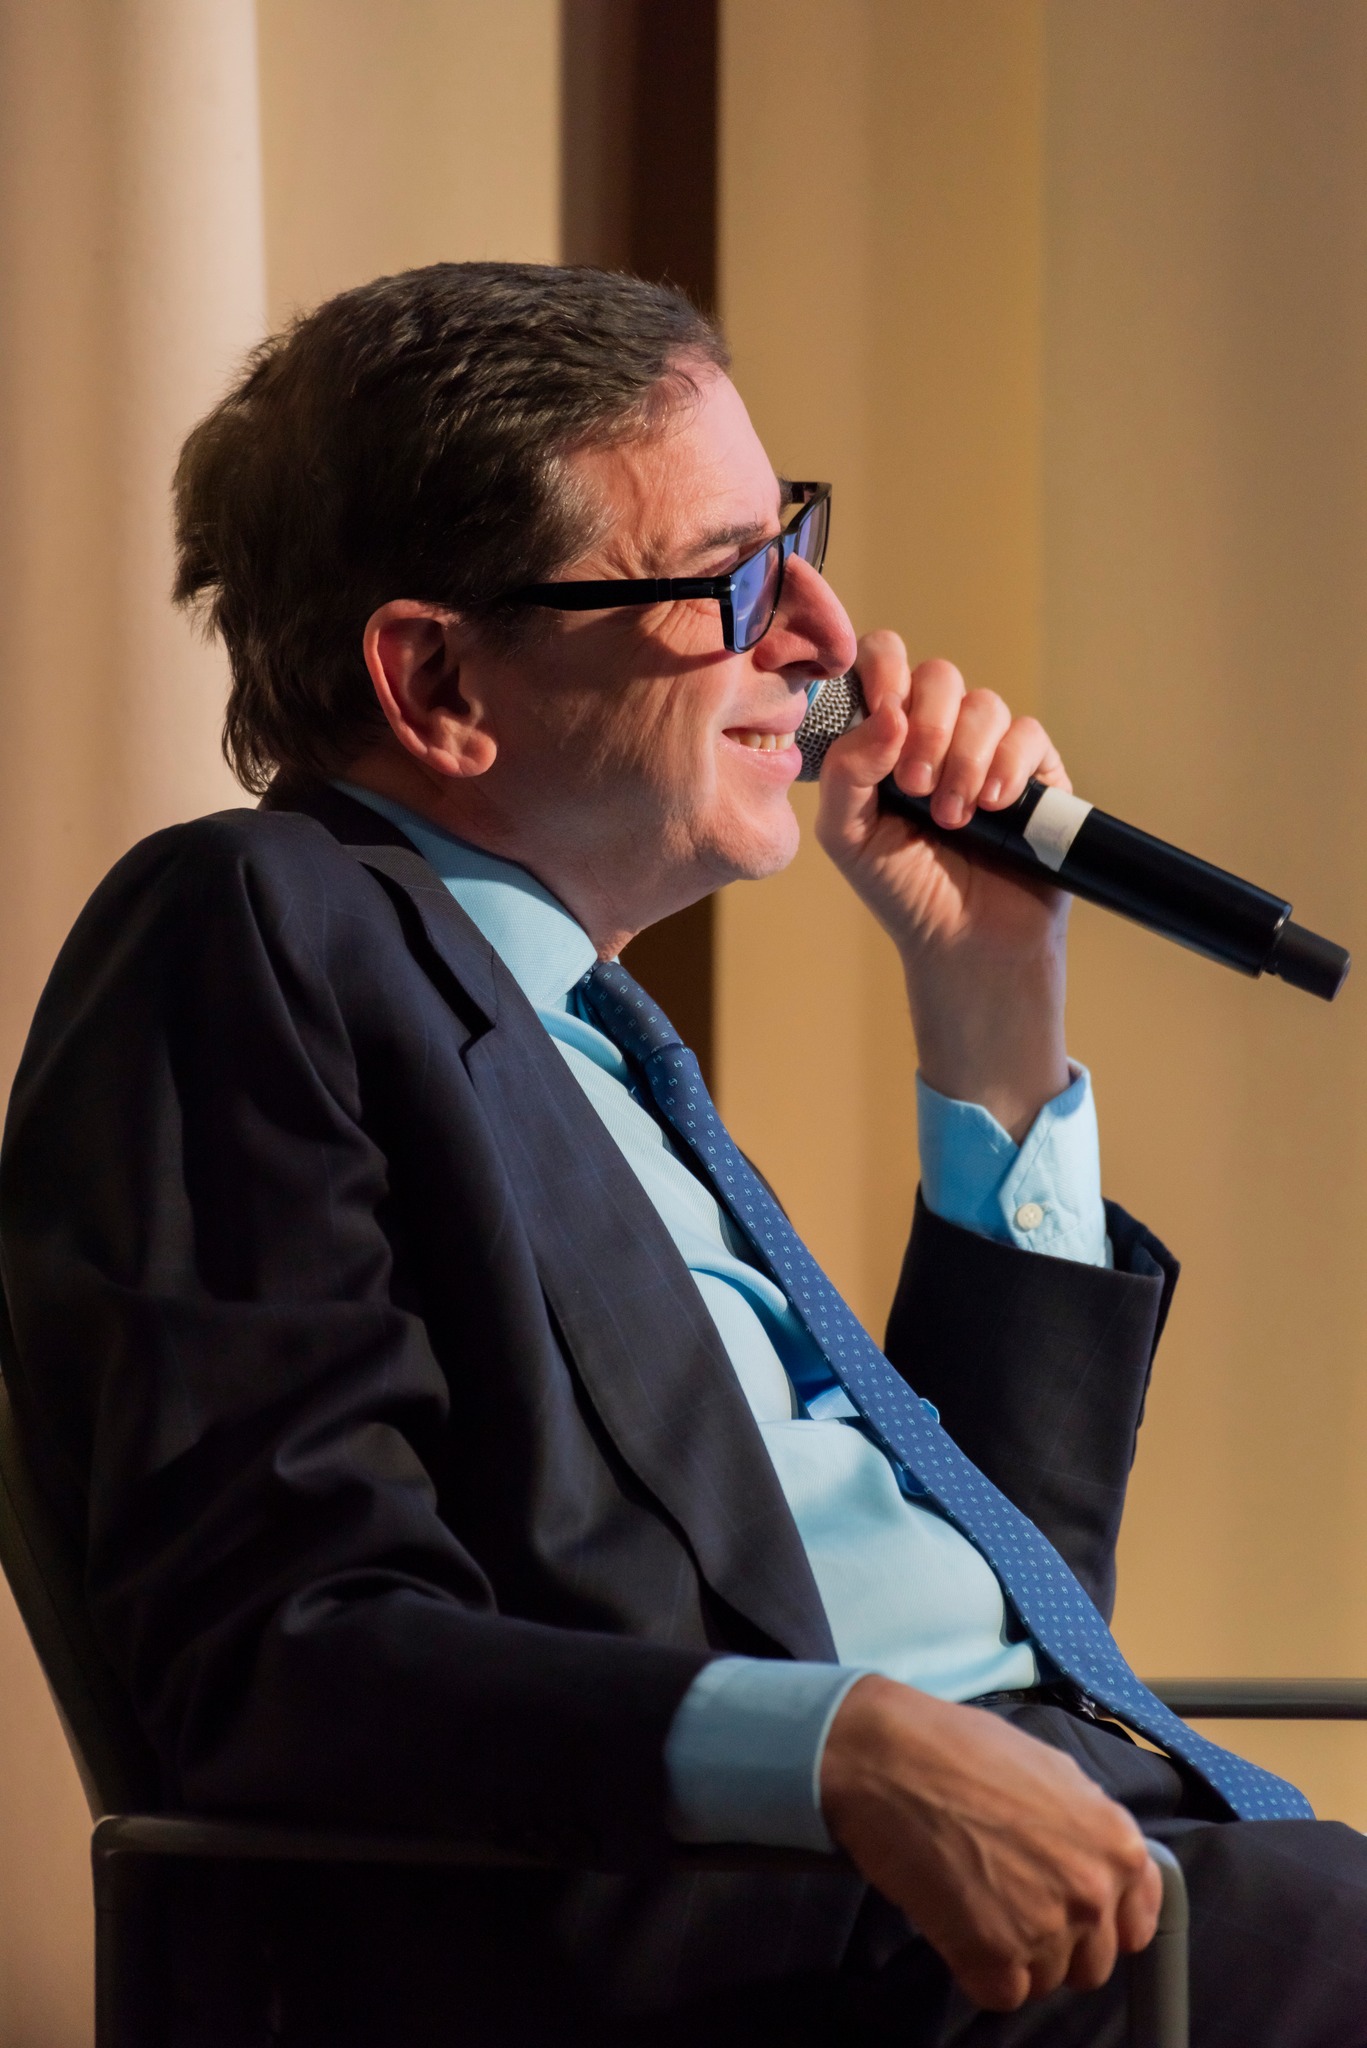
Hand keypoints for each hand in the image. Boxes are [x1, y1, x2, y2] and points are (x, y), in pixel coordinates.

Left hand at [814, 635, 1072, 1138]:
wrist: (965, 943)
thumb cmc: (901, 889)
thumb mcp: (847, 836)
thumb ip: (846, 771)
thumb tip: (888, 715)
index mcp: (885, 736)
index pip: (882, 661)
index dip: (882, 670)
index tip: (883, 714)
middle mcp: (937, 733)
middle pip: (937, 674)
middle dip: (926, 726)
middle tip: (915, 787)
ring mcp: (988, 749)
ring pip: (984, 705)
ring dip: (963, 758)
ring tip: (954, 817)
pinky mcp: (1036, 771)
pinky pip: (1027, 734)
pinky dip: (1006, 766)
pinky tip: (991, 807)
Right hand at [820, 1677, 1161, 2011]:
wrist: (890, 1757)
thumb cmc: (962, 1747)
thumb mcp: (1050, 1768)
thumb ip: (1086, 1823)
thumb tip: (1092, 1854)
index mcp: (1118, 1844)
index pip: (1138, 1925)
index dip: (1102, 1922)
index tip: (1068, 1909)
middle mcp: (1094, 1892)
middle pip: (1091, 1964)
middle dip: (1055, 1942)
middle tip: (1009, 1901)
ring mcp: (1047, 1929)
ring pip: (1044, 1981)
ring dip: (1013, 1956)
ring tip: (974, 1903)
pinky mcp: (994, 1958)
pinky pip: (1000, 1994)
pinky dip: (975, 1970)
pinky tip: (954, 1921)